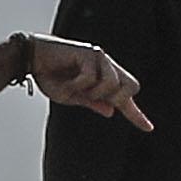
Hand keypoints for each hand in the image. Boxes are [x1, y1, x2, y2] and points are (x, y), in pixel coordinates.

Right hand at [24, 37, 150, 129]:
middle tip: (93, 97)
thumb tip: (111, 112)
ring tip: (74, 88)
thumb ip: (92, 102)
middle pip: (132, 86)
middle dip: (117, 98)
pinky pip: (90, 79)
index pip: (125, 98)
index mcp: (104, 79)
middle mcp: (107, 66)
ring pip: (112, 84)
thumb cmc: (50, 76)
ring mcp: (99, 58)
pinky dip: (76, 85)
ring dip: (91, 92)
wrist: (31, 59)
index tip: (149, 128)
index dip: (136, 115)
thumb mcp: (71, 96)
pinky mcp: (89, 52)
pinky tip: (65, 80)